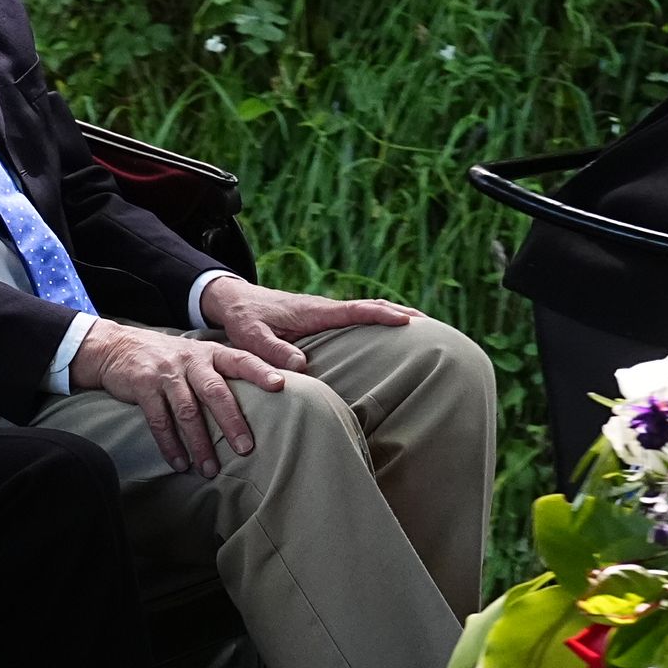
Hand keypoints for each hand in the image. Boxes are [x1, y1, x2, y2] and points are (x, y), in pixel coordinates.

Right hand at [70, 321, 288, 474]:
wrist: (117, 347)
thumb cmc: (169, 358)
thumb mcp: (198, 356)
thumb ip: (223, 372)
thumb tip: (266, 395)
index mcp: (211, 353)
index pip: (240, 359)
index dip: (260, 371)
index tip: (280, 384)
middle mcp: (191, 360)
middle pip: (215, 391)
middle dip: (231, 421)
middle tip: (245, 448)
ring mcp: (166, 373)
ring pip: (187, 411)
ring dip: (199, 443)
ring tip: (209, 469)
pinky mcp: (143, 386)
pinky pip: (159, 420)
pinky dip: (170, 445)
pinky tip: (180, 463)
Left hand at [198, 278, 420, 375]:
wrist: (234, 300)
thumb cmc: (242, 319)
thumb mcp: (250, 336)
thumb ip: (272, 350)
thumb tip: (301, 367)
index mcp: (313, 311)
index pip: (355, 310)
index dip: (382, 315)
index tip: (409, 322)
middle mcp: (324, 308)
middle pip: (370, 307)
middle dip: (400, 314)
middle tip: (433, 327)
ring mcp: (325, 313)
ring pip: (366, 311)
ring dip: (393, 315)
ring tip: (423, 329)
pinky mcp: (322, 319)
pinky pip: (356, 318)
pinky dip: (377, 320)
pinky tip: (387, 333)